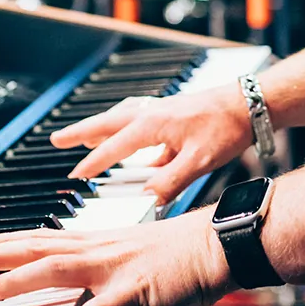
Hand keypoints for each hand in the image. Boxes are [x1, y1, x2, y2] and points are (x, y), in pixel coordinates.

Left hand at [0, 207, 230, 305]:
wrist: (220, 242)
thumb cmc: (186, 252)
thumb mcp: (139, 258)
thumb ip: (110, 272)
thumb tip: (92, 287)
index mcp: (102, 243)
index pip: (46, 240)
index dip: (11, 243)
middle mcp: (102, 249)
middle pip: (41, 249)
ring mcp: (117, 267)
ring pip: (60, 272)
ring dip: (21, 282)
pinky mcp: (138, 289)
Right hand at [51, 84, 252, 204]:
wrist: (248, 104)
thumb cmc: (225, 128)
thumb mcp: (197, 162)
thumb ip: (169, 183)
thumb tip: (146, 201)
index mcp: (152, 125)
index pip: (114, 147)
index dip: (93, 162)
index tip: (75, 176)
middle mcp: (152, 114)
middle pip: (107, 123)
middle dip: (81, 132)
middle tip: (56, 139)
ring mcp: (162, 111)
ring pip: (121, 118)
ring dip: (100, 126)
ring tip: (85, 137)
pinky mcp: (172, 114)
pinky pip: (138, 119)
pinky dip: (125, 127)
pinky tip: (131, 142)